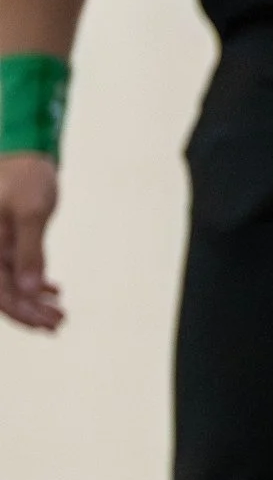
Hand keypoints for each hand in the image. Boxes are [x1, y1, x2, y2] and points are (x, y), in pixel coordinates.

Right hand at [0, 152, 62, 330]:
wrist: (24, 154)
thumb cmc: (26, 178)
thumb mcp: (31, 213)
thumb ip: (30, 251)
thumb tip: (30, 290)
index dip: (22, 313)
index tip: (48, 325)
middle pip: (3, 293)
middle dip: (30, 312)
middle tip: (60, 323)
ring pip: (10, 284)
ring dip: (33, 301)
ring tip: (60, 314)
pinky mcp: (4, 242)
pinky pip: (14, 270)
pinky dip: (33, 283)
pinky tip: (54, 290)